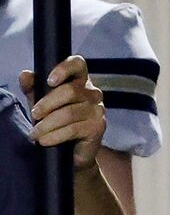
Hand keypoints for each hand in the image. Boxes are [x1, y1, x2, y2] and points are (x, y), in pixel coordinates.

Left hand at [20, 57, 103, 172]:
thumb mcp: (40, 101)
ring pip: (70, 113)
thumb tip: (25, 75)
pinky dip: (56, 135)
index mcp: (79, 80)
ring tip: (35, 133)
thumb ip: (32, 87)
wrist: (71, 150)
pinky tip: (45, 140)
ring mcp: (98, 110)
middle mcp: (93, 92)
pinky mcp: (99, 127)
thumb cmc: (56, 120)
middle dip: (47, 104)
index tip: (49, 81)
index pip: (77, 64)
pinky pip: (74, 129)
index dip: (64, 69)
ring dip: (48, 124)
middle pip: (70, 91)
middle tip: (33, 115)